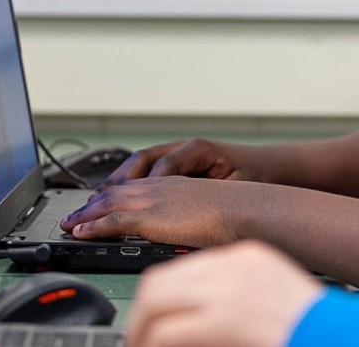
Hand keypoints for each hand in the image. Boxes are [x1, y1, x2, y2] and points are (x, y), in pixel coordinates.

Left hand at [61, 177, 247, 247]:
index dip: (114, 193)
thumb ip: (193, 212)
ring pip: (108, 202)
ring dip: (85, 214)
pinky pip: (112, 220)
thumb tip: (190, 225)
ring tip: (69, 224)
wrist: (246, 208)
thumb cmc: (239, 210)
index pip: (136, 184)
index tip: (100, 202)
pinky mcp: (150, 215)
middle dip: (93, 202)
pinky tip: (80, 232)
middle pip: (116, 190)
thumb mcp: (211, 205)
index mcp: (174, 182)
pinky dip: (92, 225)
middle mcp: (159, 185)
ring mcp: (153, 198)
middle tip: (76, 213)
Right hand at [97, 139, 257, 190]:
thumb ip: (212, 197)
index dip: (145, 185)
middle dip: (118, 184)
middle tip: (94, 205)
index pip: (164, 166)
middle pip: (142, 161)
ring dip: (116, 182)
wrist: (264, 165)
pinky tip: (112, 197)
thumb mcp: (237, 187)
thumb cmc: (252, 176)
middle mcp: (184, 147)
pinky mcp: (174, 163)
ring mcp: (177, 151)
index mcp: (199, 149)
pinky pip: (143, 170)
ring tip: (94, 202)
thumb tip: (191, 211)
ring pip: (137, 164)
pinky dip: (127, 183)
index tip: (129, 205)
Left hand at [127, 241, 324, 346]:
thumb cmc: (312, 323)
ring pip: (155, 302)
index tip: (155, 318)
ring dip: (142, 329)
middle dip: (143, 311)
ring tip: (141, 345)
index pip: (184, 269)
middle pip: (160, 280)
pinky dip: (151, 343)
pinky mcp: (224, 320)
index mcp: (247, 257)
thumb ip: (235, 298)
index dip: (161, 296)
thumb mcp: (270, 297)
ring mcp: (228, 291)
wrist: (339, 331)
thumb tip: (197, 318)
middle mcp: (233, 266)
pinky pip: (166, 331)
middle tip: (140, 336)